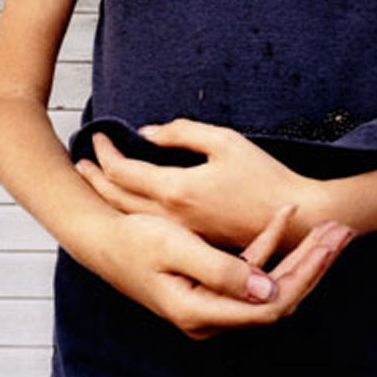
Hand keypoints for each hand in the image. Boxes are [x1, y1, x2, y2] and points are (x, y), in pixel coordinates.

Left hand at [75, 118, 325, 249]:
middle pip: (116, 199)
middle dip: (94, 177)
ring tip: (94, 181)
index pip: (122, 171)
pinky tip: (128, 204)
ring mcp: (180, 236)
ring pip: (129, 217)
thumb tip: (148, 133)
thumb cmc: (265, 178)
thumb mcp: (225, 142)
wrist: (296, 222)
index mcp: (177, 190)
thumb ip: (183, 132)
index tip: (99, 135)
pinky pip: (149, 227)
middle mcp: (171, 218)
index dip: (105, 151)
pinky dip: (131, 212)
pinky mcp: (192, 244)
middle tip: (81, 161)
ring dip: (107, 197)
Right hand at [99, 204, 353, 339]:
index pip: (271, 303)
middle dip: (314, 263)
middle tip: (342, 231)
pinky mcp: (213, 289)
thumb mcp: (174, 247)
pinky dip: (271, 245)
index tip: (328, 242)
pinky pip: (253, 273)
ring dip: (301, 255)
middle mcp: (210, 317)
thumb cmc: (132, 240)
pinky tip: (285, 217)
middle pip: (279, 298)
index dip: (305, 273)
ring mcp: (212, 306)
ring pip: (272, 286)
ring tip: (329, 227)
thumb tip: (267, 289)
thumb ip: (220, 270)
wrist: (101, 239)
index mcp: (201, 312)